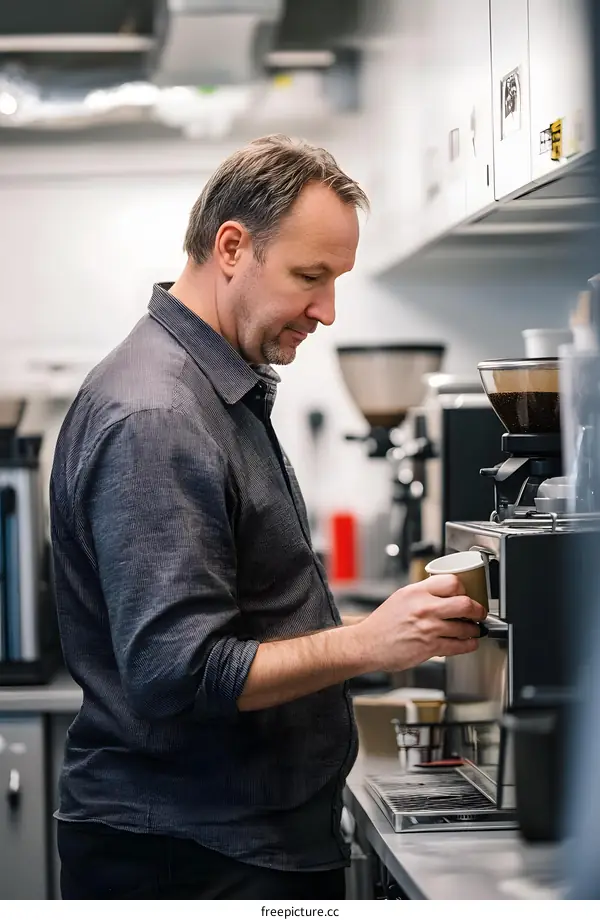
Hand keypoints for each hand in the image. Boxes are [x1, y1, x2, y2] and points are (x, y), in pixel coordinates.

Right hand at [355, 575, 485, 672]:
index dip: (464, 588)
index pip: (452, 582)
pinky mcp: (430, 647)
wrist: (367, 644)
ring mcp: (428, 628)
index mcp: (416, 592)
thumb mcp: (401, 598)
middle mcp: (424, 608)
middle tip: (479, 612)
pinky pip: (458, 646)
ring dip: (474, 629)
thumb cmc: (382, 624)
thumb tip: (444, 593)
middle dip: (477, 609)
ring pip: (465, 627)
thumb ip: (423, 594)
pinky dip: (469, 645)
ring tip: (475, 629)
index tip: (466, 594)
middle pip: (464, 603)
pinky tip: (469, 643)